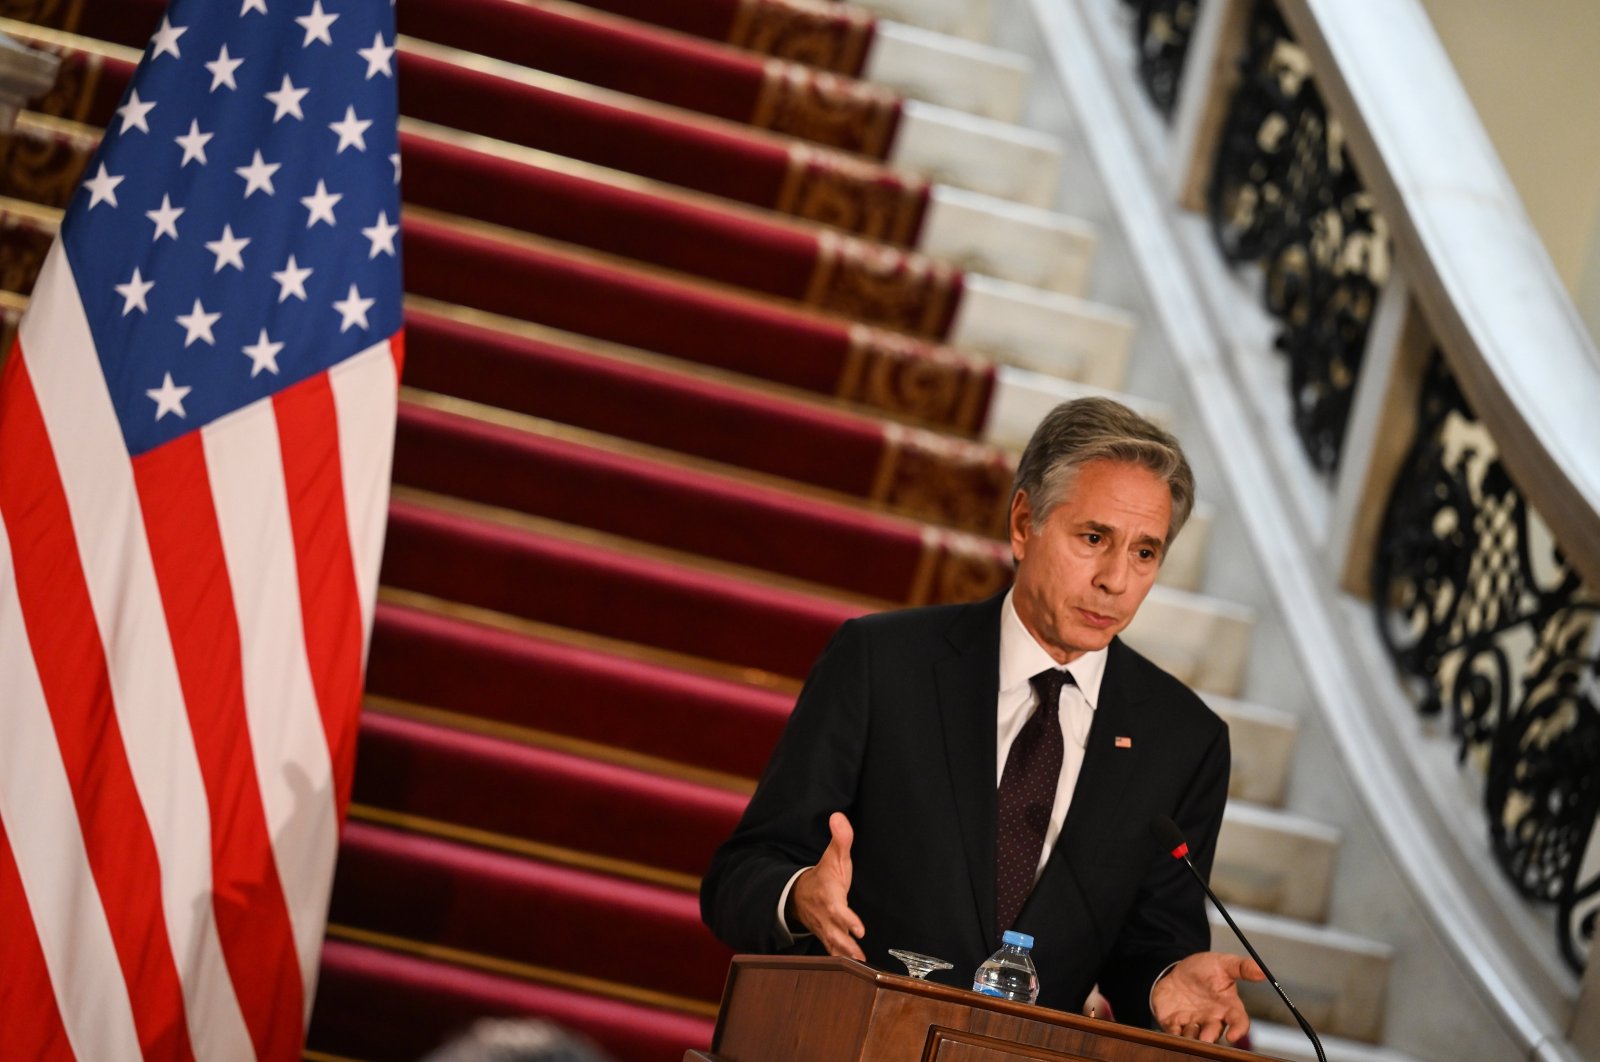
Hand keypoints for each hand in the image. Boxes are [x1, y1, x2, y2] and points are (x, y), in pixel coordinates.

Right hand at [786, 812, 865, 960]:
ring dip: (845, 954)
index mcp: (828, 893)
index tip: (858, 928)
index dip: (846, 919)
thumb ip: (840, 838)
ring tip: (860, 963)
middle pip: (833, 930)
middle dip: (845, 942)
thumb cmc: (824, 875)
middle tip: (858, 953)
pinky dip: (842, 959)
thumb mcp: (833, 856)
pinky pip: (832, 949)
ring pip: (832, 943)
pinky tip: (857, 968)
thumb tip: (838, 816)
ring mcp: (824, 927)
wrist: (800, 894)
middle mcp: (825, 913)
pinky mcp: (827, 936)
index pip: (836, 907)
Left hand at [1151, 951, 1264, 1043]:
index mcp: (1228, 1007)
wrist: (1178, 971)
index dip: (1238, 1030)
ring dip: (1191, 1037)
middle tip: (1205, 1038)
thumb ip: (1242, 967)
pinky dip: (1173, 1033)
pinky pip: (1174, 1032)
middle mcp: (1212, 1019)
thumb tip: (1262, 971)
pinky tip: (1172, 1029)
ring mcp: (1193, 1023)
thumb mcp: (1224, 963)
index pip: (1239, 1022)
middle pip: (1214, 1033)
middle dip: (1210, 1037)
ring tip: (1188, 1030)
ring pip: (1194, 1037)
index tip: (1233, 1036)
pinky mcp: (1175, 1023)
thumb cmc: (1205, 970)